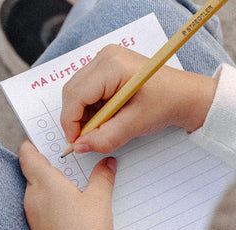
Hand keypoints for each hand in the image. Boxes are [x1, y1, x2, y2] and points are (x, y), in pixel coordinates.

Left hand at [19, 140, 116, 229]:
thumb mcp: (99, 201)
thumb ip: (102, 177)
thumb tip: (107, 163)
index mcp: (44, 183)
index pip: (27, 155)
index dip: (32, 143)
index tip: (44, 136)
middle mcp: (32, 196)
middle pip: (33, 171)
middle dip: (48, 161)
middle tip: (70, 155)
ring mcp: (32, 214)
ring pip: (38, 189)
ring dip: (52, 182)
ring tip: (75, 178)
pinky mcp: (37, 229)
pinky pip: (42, 206)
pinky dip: (53, 199)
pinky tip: (72, 204)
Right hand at [61, 45, 216, 153]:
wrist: (183, 95)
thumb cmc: (165, 103)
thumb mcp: (133, 125)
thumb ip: (104, 138)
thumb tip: (78, 146)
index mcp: (111, 65)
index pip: (75, 96)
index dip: (70, 123)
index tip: (76, 142)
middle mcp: (104, 57)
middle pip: (71, 93)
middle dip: (75, 119)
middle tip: (88, 137)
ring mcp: (103, 60)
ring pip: (75, 93)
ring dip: (82, 114)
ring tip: (103, 125)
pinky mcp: (104, 67)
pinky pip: (83, 91)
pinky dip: (88, 109)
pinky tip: (104, 116)